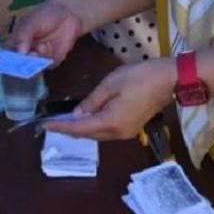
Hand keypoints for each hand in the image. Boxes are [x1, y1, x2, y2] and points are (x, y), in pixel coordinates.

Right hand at [11, 0, 84, 64]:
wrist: (67, 13)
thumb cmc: (45, 14)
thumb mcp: (31, 22)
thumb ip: (24, 35)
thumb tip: (20, 52)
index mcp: (17, 42)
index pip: (9, 55)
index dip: (9, 60)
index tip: (13, 60)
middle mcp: (27, 52)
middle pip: (22, 64)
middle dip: (24, 63)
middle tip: (29, 55)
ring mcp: (40, 57)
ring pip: (36, 67)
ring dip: (37, 60)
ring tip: (39, 48)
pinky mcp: (53, 59)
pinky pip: (49, 65)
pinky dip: (49, 59)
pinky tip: (49, 47)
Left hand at [44, 58, 176, 140]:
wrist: (169, 79)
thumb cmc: (139, 77)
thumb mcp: (110, 84)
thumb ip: (91, 101)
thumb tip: (78, 115)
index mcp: (110, 122)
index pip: (79, 128)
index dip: (61, 127)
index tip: (45, 126)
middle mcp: (118, 133)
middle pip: (88, 135)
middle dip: (70, 130)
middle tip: (53, 123)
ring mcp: (127, 133)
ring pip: (98, 134)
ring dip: (82, 129)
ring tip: (66, 121)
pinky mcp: (132, 128)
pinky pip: (107, 131)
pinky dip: (94, 126)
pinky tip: (88, 118)